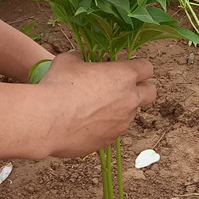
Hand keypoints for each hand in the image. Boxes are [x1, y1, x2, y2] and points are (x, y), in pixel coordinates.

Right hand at [35, 51, 155, 157]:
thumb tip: (79, 57)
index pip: (147, 67)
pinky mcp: (109, 141)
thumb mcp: (67, 61)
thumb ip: (80, 58)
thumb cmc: (58, 85)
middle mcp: (129, 100)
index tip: (126, 68)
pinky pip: (113, 132)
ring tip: (94, 107)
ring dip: (120, 109)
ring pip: (131, 114)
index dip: (138, 67)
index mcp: (124, 75)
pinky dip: (105, 127)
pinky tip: (84, 124)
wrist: (47, 121)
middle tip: (122, 88)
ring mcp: (122, 123)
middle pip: (151, 93)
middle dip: (141, 90)